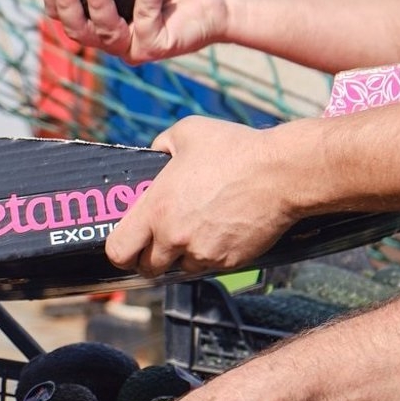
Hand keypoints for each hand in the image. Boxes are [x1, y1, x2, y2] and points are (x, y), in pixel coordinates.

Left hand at [105, 117, 301, 275]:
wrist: (281, 173)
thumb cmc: (233, 149)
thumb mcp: (186, 132)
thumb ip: (160, 146)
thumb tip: (155, 155)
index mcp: (156, 210)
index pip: (118, 251)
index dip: (120, 251)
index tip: (128, 244)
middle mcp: (174, 237)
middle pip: (148, 268)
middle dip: (151, 257)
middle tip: (160, 241)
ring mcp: (203, 253)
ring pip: (181, 268)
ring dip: (183, 256)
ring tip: (196, 230)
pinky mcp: (228, 262)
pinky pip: (209, 266)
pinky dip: (210, 254)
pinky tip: (221, 230)